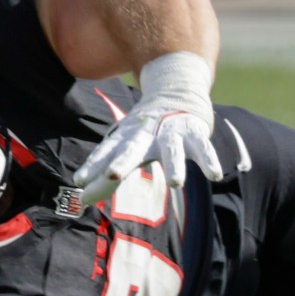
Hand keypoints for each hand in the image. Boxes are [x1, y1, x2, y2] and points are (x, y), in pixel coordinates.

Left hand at [69, 52, 223, 200]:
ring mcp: (171, 133)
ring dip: (175, 165)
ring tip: (176, 183)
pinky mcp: (194, 133)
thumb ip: (105, 179)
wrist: (175, 94)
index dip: (93, 166)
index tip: (79, 181)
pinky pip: (203, 149)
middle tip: (112, 175)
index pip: (105, 153)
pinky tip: (214, 175)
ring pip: (172, 151)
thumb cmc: (143, 133)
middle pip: (131, 149)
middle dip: (122, 162)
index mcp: (125, 138)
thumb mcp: (123, 150)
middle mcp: (145, 135)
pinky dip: (209, 160)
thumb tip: (83, 201)